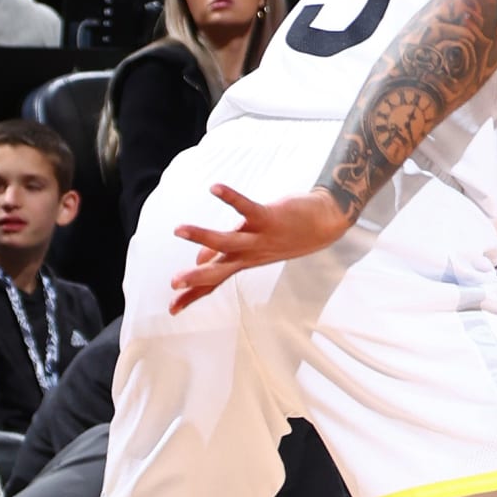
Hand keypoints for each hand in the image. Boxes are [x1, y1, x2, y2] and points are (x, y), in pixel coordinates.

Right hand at [171, 185, 353, 309]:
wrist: (324, 224)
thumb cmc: (284, 236)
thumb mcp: (253, 249)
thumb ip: (226, 255)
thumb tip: (200, 260)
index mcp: (243, 262)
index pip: (214, 283)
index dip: (193, 296)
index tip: (171, 309)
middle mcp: (250, 254)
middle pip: (220, 269)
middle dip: (197, 277)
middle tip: (174, 282)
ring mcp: (260, 237)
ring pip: (227, 241)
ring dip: (202, 236)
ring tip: (178, 230)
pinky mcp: (269, 217)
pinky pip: (246, 206)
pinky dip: (230, 196)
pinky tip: (214, 188)